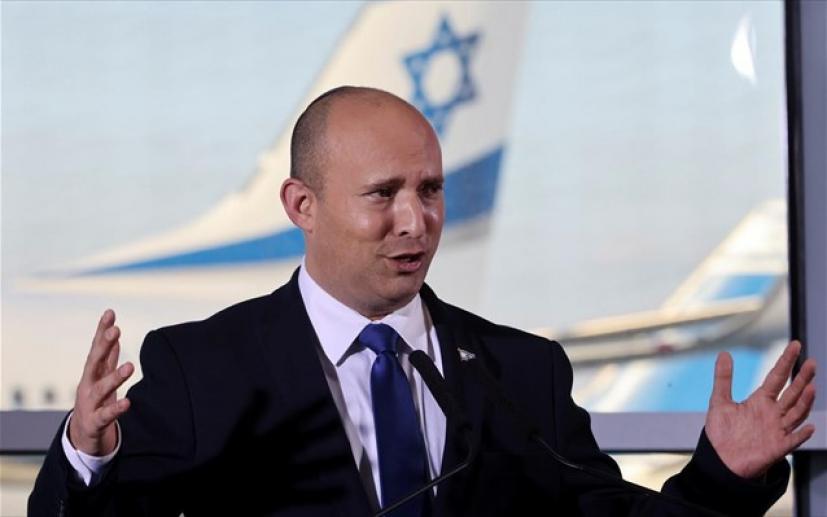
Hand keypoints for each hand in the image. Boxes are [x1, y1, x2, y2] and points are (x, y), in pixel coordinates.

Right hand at [68, 309, 133, 455]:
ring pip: (102, 389)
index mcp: (92, 373)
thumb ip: (108, 355)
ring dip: (115, 377)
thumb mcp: (101, 376)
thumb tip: (113, 331)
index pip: (97, 348)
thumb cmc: (95, 400)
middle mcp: (88, 385)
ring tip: (130, 366)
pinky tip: (128, 403)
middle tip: (115, 330)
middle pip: (94, 362)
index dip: (102, 330)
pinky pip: (106, 415)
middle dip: (103, 346)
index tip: (110, 312)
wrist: (82, 436)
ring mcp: (89, 403)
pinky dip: (116, 409)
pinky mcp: (94, 422)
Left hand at [705, 340, 815, 478]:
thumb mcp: (719, 402)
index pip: (777, 377)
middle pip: (792, 392)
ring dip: (805, 401)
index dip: (786, 361)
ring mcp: (777, 429)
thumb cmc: (722, 432)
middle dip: (802, 378)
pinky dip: (801, 434)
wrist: (721, 460)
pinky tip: (809, 427)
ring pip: (797, 412)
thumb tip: (724, 353)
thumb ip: (723, 378)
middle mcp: (773, 413)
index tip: (795, 345)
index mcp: (760, 401)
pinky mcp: (777, 447)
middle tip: (811, 362)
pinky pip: (793, 440)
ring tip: (811, 386)